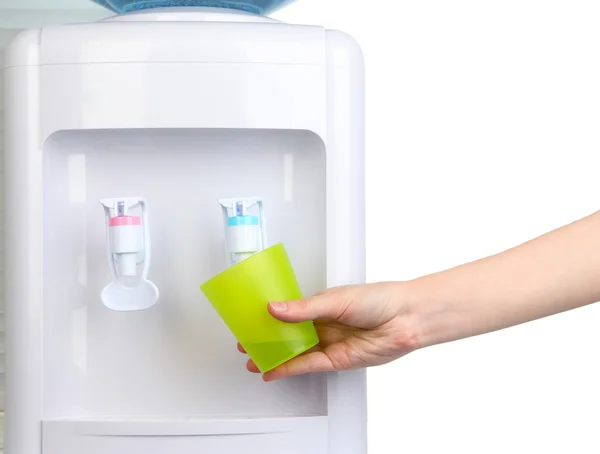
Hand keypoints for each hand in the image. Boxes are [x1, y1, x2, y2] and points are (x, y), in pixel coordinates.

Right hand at [237, 283, 419, 380]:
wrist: (406, 318)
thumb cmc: (379, 300)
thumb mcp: (335, 299)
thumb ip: (304, 309)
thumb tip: (274, 308)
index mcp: (322, 305)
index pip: (288, 311)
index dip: (269, 316)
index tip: (249, 319)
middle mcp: (323, 324)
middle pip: (288, 334)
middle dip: (267, 339)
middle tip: (245, 343)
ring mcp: (329, 343)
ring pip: (295, 351)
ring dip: (274, 357)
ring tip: (252, 360)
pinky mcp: (336, 360)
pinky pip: (307, 365)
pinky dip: (289, 369)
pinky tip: (273, 371)